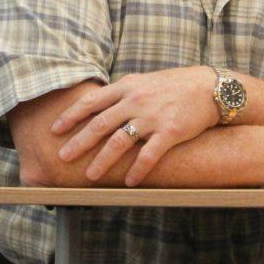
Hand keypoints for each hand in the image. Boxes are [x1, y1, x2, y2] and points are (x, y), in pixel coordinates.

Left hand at [49, 67, 218, 184]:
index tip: (55, 129)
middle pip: (100, 123)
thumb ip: (122, 92)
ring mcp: (152, 116)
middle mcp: (135, 101)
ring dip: (102, 160)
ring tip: (90, 176)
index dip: (71, 116)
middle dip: (79, 142)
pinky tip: (130, 182)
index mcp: (126, 87)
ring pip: (120, 141)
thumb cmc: (174, 85)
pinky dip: (138, 169)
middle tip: (62, 157)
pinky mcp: (170, 131)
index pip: (91, 101)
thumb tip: (99, 102)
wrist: (208, 87)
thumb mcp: (143, 81)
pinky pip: (149, 154)